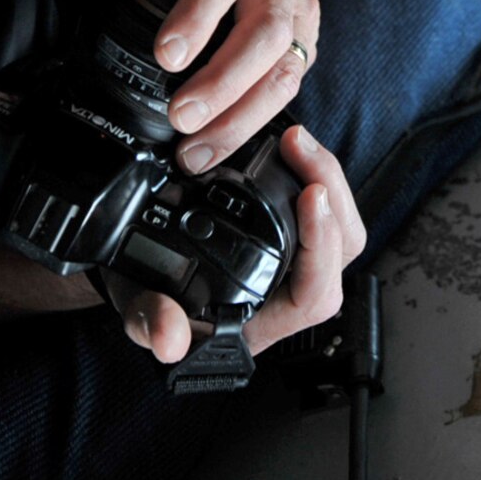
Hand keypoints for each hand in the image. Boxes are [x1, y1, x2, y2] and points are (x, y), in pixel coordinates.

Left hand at [84, 0, 319, 173]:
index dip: (197, 17)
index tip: (166, 56)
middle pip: (265, 33)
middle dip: (223, 83)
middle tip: (180, 117)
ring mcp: (300, 15)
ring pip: (284, 72)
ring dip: (240, 118)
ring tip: (196, 150)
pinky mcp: (306, 47)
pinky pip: (289, 91)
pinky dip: (254, 125)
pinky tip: (220, 147)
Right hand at [120, 125, 366, 360]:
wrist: (140, 272)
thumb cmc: (148, 294)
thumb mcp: (138, 305)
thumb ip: (150, 323)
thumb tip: (168, 339)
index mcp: (262, 320)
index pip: (315, 295)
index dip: (321, 247)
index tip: (311, 197)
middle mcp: (286, 294)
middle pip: (341, 248)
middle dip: (332, 191)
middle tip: (298, 147)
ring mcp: (294, 262)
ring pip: (339, 225)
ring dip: (325, 177)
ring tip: (295, 140)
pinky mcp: (291, 234)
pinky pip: (323, 209)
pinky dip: (313, 175)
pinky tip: (292, 148)